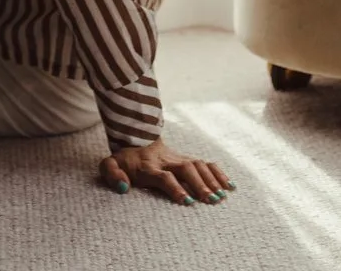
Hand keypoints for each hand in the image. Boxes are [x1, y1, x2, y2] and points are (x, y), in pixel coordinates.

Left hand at [99, 139, 236, 205]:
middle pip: (186, 169)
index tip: (186, 201)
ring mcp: (179, 158)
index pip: (164, 176)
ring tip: (222, 196)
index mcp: (149, 166)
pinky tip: (230, 185)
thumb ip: (111, 173)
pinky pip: (206, 163)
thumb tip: (122, 187)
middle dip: (199, 184)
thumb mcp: (109, 164)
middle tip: (211, 201)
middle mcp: (167, 161)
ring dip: (211, 180)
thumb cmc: (124, 160)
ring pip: (198, 165)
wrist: (136, 138)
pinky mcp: (188, 159)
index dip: (175, 187)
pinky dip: (218, 173)